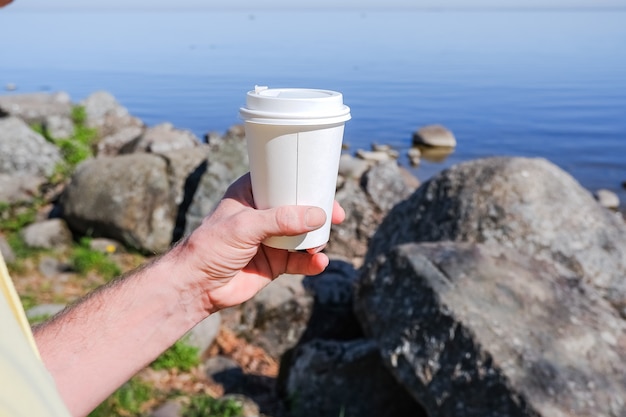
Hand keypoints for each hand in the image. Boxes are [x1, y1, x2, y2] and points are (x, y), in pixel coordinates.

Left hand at [176, 173, 344, 312]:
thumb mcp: (245, 226)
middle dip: (320, 212)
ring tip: (320, 246)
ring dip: (317, 239)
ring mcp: (270, 239)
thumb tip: (318, 216)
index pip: (283, 180)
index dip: (305, 181)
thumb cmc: (211, 246)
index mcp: (251, 194)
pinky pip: (300, 261)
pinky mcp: (274, 264)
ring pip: (303, 234)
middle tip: (337, 216)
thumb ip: (281, 220)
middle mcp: (263, 215)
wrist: (196, 286)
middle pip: (299, 208)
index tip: (327, 186)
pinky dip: (312, 262)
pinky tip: (319, 263)